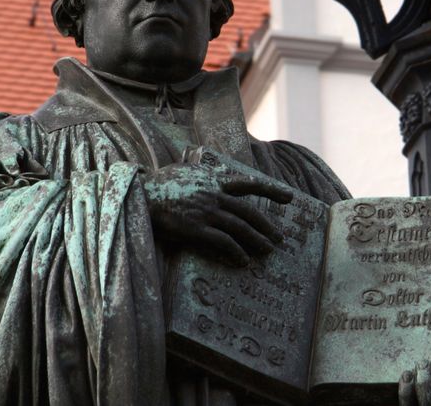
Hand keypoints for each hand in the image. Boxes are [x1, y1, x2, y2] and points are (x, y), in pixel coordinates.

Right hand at [142, 162, 295, 265]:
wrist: (141, 195)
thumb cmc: (158, 183)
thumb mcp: (184, 170)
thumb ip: (199, 173)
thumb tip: (205, 171)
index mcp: (213, 180)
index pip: (248, 184)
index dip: (270, 191)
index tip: (289, 197)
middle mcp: (214, 195)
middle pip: (248, 211)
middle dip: (266, 224)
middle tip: (279, 237)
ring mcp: (206, 212)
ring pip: (239, 227)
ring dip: (256, 240)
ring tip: (268, 250)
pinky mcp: (196, 229)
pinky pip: (222, 242)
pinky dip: (235, 252)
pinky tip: (243, 261)